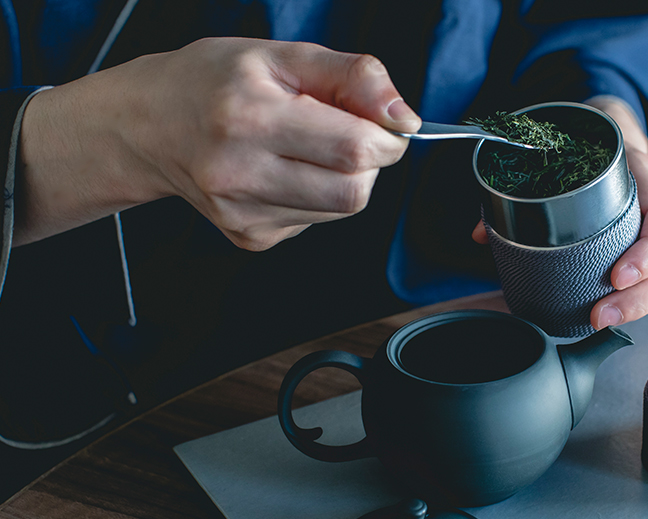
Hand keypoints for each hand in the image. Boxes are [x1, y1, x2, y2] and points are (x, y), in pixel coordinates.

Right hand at [17, 38, 420, 249]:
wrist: (146, 126)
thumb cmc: (213, 81)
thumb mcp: (282, 54)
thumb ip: (353, 77)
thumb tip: (405, 117)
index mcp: (249, 117)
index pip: (355, 148)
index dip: (386, 137)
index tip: (381, 122)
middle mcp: (240, 172)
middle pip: (355, 191)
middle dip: (368, 162)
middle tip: (343, 133)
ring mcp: (242, 213)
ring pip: (340, 210)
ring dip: (342, 178)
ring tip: (304, 147)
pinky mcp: (249, 238)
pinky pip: (316, 222)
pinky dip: (316, 195)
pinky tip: (283, 170)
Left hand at [470, 97, 647, 328]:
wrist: (611, 126)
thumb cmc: (590, 144)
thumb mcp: (563, 151)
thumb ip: (521, 187)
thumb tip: (481, 233)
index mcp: (642, 175)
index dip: (646, 252)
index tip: (616, 277)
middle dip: (642, 295)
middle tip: (602, 316)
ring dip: (642, 304)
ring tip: (604, 321)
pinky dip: (641, 298)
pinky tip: (616, 314)